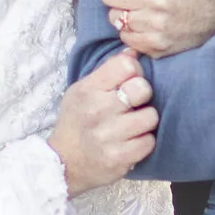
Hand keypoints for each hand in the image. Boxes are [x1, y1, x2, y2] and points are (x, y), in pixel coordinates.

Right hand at [52, 58, 158, 193]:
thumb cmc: (76, 122)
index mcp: (88, 89)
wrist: (63, 163)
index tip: (129, 82)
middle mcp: (97, 110)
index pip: (126, 65)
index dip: (134, 72)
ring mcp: (108, 136)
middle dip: (142, 96)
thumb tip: (134, 52)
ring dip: (145, 121)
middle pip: (143, 88)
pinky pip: (149, 142)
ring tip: (133, 125)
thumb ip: (108, 71)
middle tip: (133, 105)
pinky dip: (143, 142)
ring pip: (150, 116)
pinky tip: (131, 141)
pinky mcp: (118, 158)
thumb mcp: (82, 91)